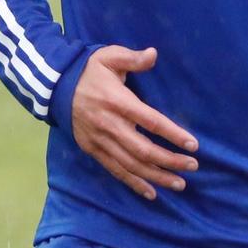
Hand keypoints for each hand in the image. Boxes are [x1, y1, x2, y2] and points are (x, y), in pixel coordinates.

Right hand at [68, 47, 198, 201]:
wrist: (54, 87)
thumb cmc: (88, 71)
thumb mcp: (109, 57)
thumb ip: (132, 58)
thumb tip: (153, 54)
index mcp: (117, 101)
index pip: (150, 121)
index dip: (173, 134)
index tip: (193, 145)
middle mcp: (109, 124)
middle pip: (143, 149)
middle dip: (170, 161)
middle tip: (192, 166)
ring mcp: (100, 140)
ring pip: (131, 164)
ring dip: (156, 176)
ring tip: (179, 183)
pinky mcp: (92, 149)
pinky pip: (115, 170)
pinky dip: (133, 183)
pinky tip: (151, 193)